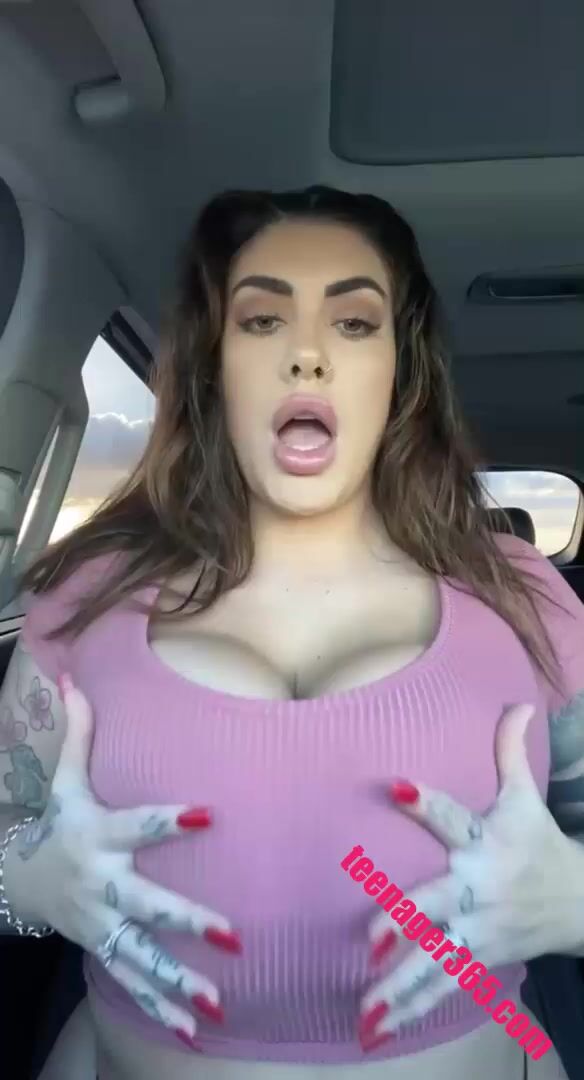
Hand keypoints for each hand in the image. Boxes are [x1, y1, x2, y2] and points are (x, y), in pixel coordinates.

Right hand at [10, 674, 239, 1050]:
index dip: (169, 820)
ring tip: (217, 1003)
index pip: (137, 824)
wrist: (18, 878)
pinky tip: (193, 1029)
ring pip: (141, 955)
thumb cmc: (58, 823)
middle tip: (232, 933)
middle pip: (144, 902)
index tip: (208, 814)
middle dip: (185, 918)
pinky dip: (160, 1006)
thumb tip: (71, 679)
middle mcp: (101, 883)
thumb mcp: (64, 782)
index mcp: (97, 836)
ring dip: (177, 981)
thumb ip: (78, 735)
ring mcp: (101, 923)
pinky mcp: (102, 948)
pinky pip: (132, 982)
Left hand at [358, 703, 583, 1049]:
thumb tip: (518, 701)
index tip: (396, 786)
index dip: (427, 802)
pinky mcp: (478, 960)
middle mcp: (481, 889)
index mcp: (488, 842)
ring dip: (400, 986)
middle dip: (406, 921)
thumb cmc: (539, 842)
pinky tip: (375, 1031)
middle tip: (372, 938)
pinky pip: (441, 988)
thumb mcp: (527, 797)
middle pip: (440, 904)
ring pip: (437, 960)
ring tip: (364, 1009)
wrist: (579, 903)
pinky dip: (410, 1010)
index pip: (455, 817)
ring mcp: (479, 931)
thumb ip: (509, 752)